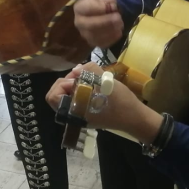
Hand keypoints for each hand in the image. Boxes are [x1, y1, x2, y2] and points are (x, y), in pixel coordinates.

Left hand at [45, 62, 161, 142]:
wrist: (135, 118)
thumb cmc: (120, 102)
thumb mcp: (105, 81)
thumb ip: (88, 70)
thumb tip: (77, 69)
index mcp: (73, 111)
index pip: (52, 96)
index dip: (62, 84)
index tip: (77, 80)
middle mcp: (73, 115)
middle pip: (57, 94)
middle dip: (67, 82)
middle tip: (82, 76)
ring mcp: (79, 115)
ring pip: (67, 95)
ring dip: (75, 85)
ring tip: (89, 79)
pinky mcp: (86, 113)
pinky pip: (75, 99)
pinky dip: (81, 90)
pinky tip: (94, 85)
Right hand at [74, 0, 124, 47]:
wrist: (105, 13)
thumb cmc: (103, 3)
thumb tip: (111, 7)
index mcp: (79, 8)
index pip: (86, 9)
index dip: (100, 8)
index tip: (113, 7)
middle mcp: (79, 22)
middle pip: (90, 25)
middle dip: (106, 22)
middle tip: (119, 18)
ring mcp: (85, 34)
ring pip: (96, 36)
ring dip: (111, 30)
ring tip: (120, 24)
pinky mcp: (93, 42)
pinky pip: (102, 43)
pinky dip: (112, 38)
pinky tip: (118, 32)